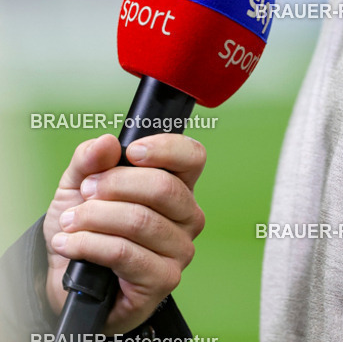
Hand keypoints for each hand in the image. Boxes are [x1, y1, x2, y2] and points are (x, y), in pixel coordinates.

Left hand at [43, 133, 205, 332]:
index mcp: (178, 185)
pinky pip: (125, 253)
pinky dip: (90, 245)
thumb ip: (89, 158)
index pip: (192, 156)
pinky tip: (71, 243)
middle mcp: (187, 216)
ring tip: (70, 221)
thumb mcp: (78, 183)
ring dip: (95, 217)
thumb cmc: (85, 227)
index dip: (165, 149)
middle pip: (163, 187)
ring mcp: (179, 250)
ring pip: (140, 220)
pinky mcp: (163, 280)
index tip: (130, 152)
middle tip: (85, 190)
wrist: (69, 277)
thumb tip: (106, 143)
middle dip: (115, 184)